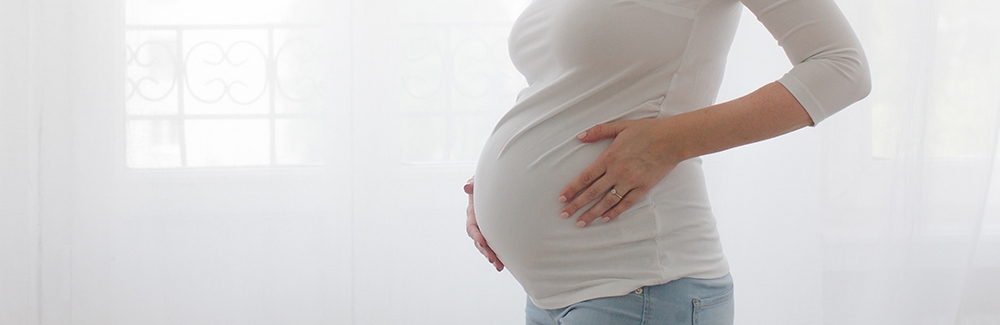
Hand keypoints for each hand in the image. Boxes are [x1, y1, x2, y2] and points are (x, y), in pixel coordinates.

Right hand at [465, 177, 503, 270]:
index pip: (471, 227)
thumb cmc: (486, 183)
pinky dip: (500, 255)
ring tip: (499, 266)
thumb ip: (473, 184)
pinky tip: (505, 264)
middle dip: (484, 251)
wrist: (498, 186)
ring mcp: (487, 229)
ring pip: (486, 246)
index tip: (482, 241)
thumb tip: (467, 187)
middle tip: (492, 259)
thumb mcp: (479, 182)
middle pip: (478, 241)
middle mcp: (478, 224)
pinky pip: (496, 245)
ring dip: (492, 257)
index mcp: (473, 214)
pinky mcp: (496, 233)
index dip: (476, 235)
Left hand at [558, 118, 682, 227]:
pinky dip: (615, 212)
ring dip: (592, 213)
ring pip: (607, 202)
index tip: (562, 198)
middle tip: (564, 215)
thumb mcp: (620, 126)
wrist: (672, 139)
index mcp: (609, 158)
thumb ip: (598, 131)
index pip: (585, 177)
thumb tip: (579, 137)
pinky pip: (626, 203)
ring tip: (581, 223)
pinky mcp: (643, 187)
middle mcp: (617, 172)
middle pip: (592, 192)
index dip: (572, 189)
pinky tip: (605, 219)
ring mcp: (630, 182)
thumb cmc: (646, 130)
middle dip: (576, 205)